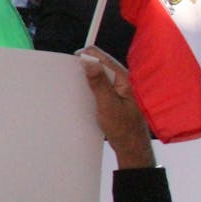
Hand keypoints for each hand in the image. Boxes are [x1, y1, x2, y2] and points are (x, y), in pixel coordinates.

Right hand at [77, 46, 153, 168]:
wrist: (132, 146)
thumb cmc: (124, 128)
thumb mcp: (108, 104)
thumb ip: (99, 83)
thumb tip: (89, 62)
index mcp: (123, 79)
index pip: (103, 58)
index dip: (86, 56)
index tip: (72, 60)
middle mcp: (122, 81)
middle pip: (100, 65)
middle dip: (85, 65)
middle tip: (68, 71)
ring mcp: (119, 89)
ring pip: (99, 76)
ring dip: (87, 77)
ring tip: (72, 81)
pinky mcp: (115, 97)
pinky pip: (100, 86)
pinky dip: (90, 87)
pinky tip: (82, 92)